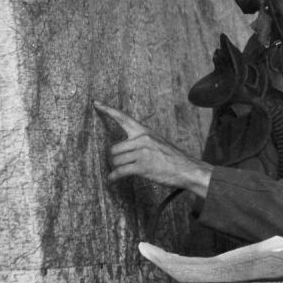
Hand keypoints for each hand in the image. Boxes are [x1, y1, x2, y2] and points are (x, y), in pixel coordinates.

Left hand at [96, 100, 213, 196]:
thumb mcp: (158, 142)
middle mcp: (142, 139)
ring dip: (117, 168)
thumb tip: (123, 148)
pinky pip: (120, 172)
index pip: (123, 118)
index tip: (95, 103)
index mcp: (145, 131)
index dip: (108, 110)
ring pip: (116, 161)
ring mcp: (142, 153)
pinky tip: (113, 179)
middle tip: (121, 164)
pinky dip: (114, 177)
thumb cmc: (172, 158)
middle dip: (115, 159)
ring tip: (123, 171)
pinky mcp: (142, 166)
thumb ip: (141, 141)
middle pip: (113, 148)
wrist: (187, 169)